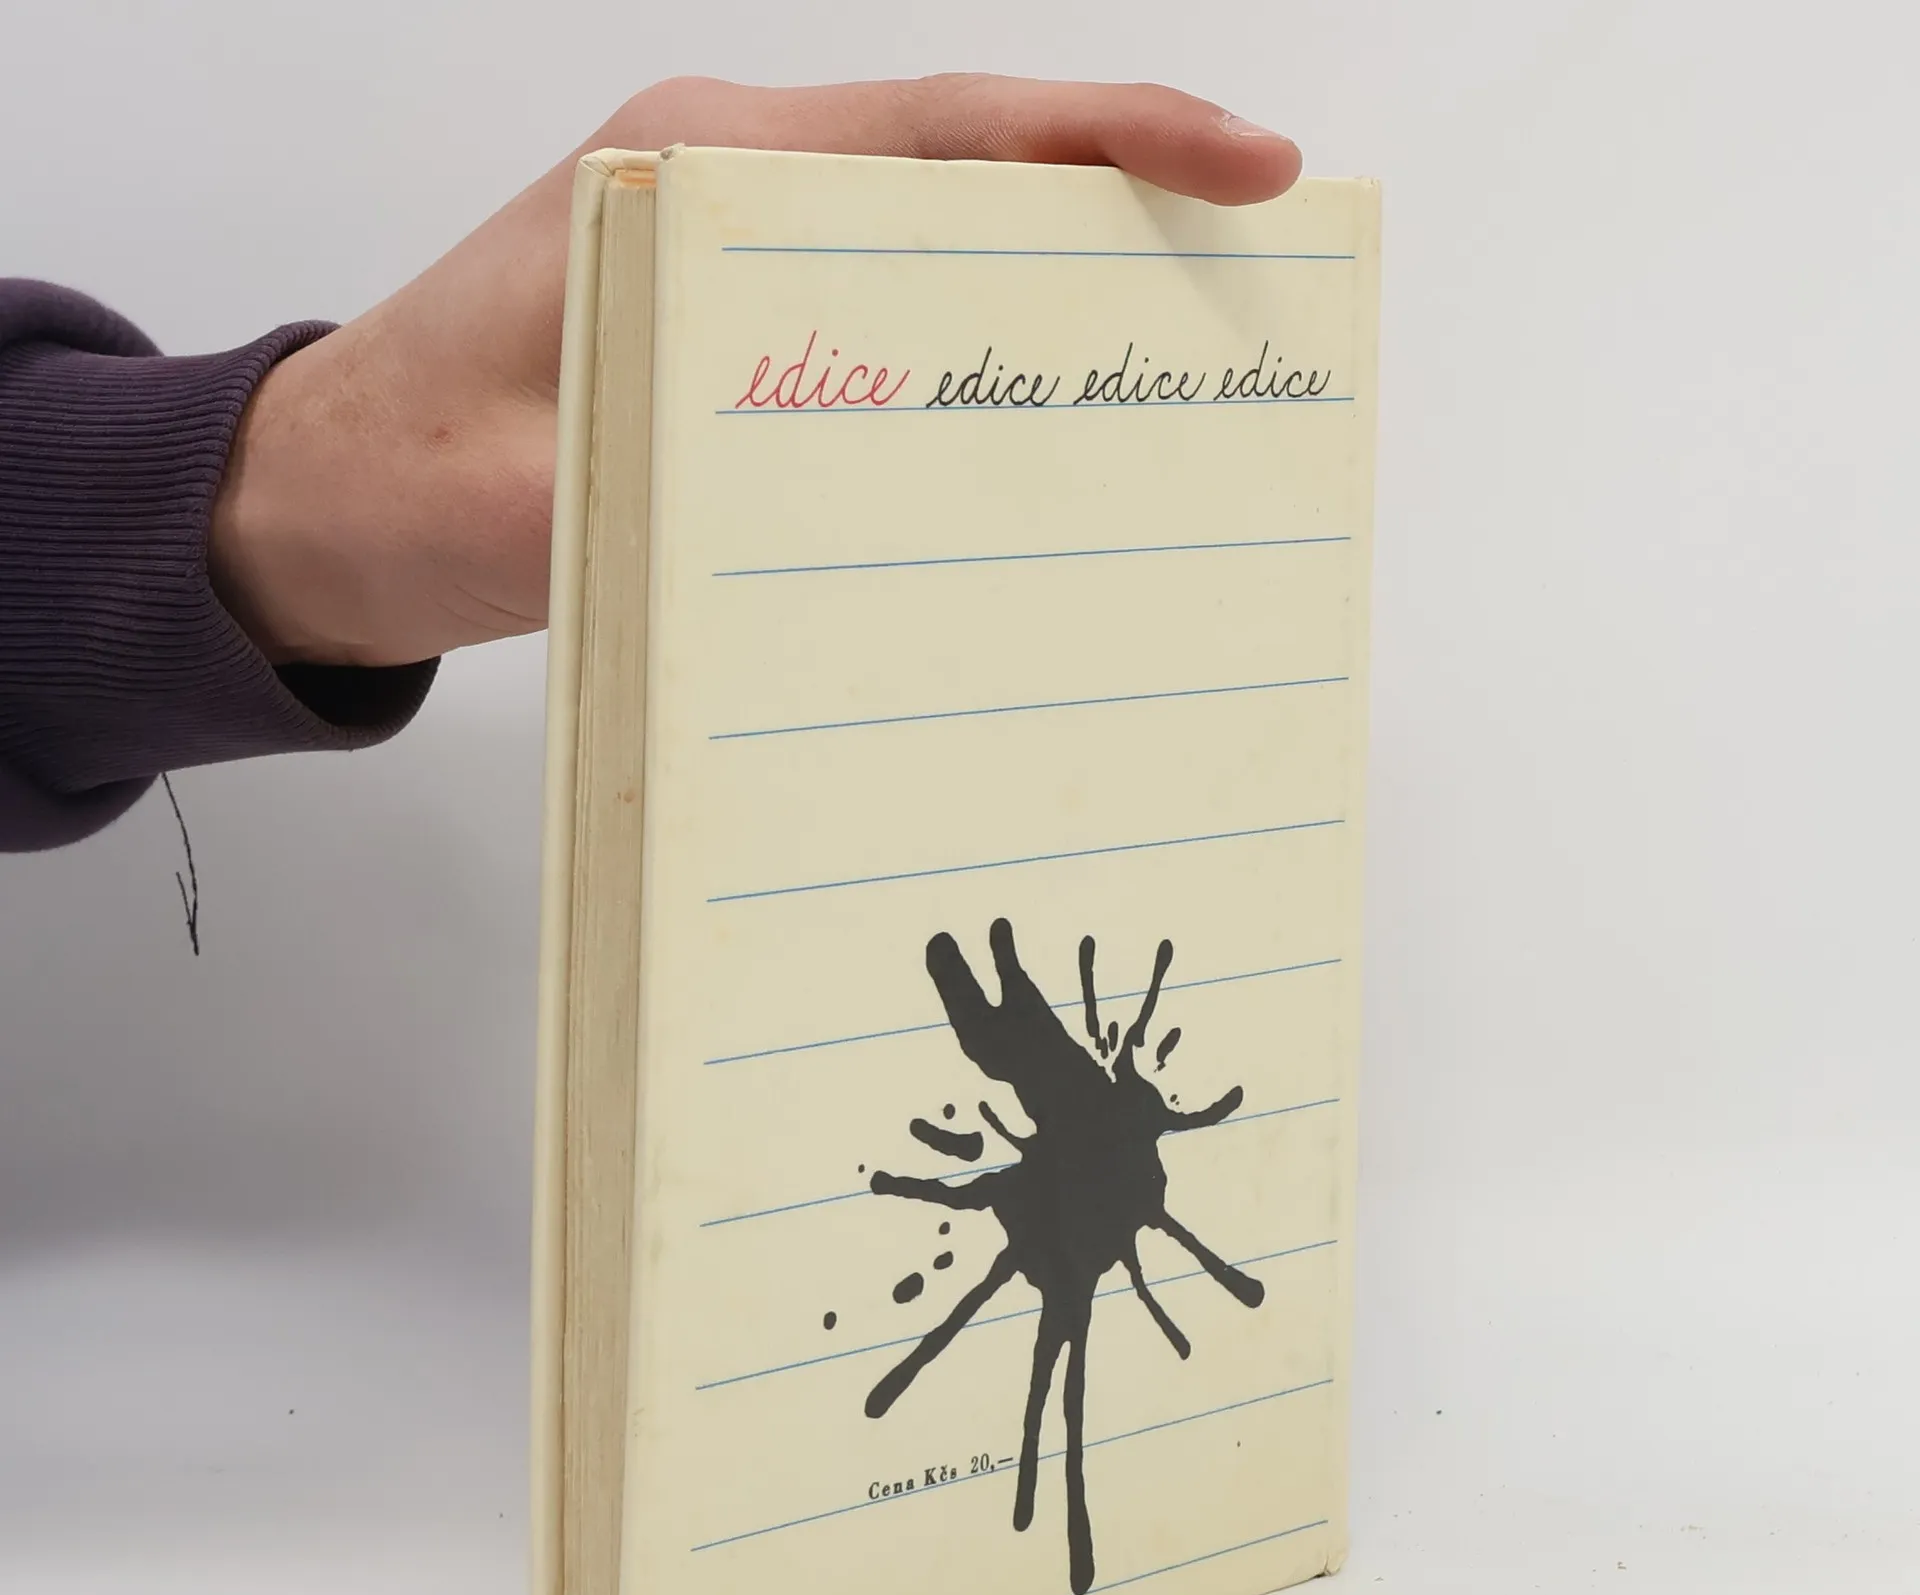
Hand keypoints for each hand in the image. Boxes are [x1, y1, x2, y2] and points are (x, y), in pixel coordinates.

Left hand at [210, 75, 1301, 669]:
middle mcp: (724, 186)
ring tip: (1173, 357)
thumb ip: (692, 476)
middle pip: (966, 173)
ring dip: (1048, 288)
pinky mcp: (726, 337)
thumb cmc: (404, 477)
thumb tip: (867, 504)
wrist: (319, 504)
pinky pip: (879, 320)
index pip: (944, 131)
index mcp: (691, 170)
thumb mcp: (545, 486)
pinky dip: (964, 356)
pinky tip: (1028, 426)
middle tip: (1254, 273)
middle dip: (1119, 205)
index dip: (1108, 138)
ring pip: (931, 245)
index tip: (1243, 161)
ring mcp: (727, 259)